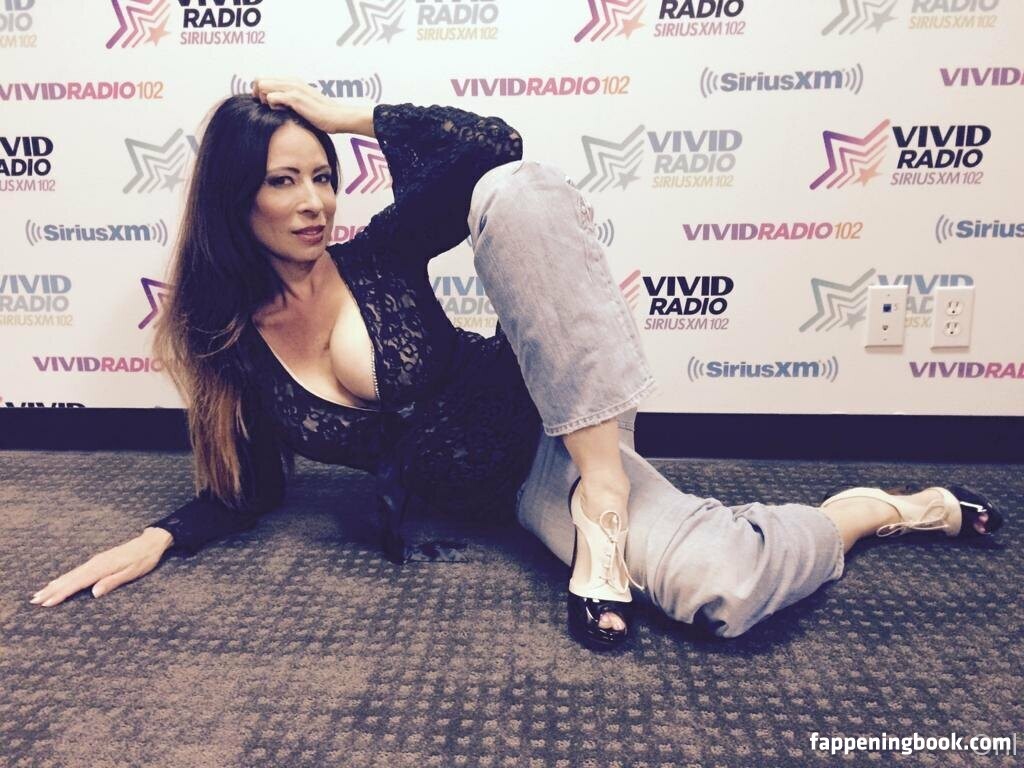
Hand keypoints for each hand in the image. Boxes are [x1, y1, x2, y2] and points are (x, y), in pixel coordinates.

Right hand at [29, 528, 172, 607]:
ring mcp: (95, 561)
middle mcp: (95, 563)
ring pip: (71, 574)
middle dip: (52, 590)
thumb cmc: (143, 560)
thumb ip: (113, 582)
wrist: (150, 542)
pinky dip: (65, 578)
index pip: (78, 583)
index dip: (62, 593)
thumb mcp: (132, 573)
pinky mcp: (98, 561)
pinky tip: (59, 582)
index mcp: (102, 567)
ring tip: (40, 593)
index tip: (47, 603)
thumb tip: (94, 593)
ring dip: (55, 584)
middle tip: (34, 600)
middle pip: (70, 578)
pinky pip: (77, 571)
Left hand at [252, 77, 365, 134]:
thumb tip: (278, 106)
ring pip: (263, 86)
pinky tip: (283, 112)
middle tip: (267, 106)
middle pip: (259, 80)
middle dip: (258, 94)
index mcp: (293, 81)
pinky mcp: (295, 98)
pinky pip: (271, 97)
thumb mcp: (305, 104)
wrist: (339, 117)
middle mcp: (291, 81)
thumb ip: (291, 101)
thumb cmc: (324, 115)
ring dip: (264, 99)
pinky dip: (272, 105)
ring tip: (276, 109)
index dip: (260, 90)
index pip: (265, 79)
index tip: (264, 103)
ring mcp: (293, 88)